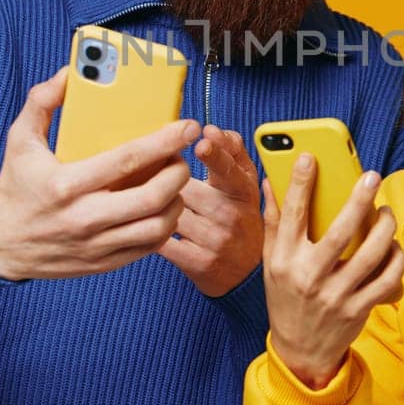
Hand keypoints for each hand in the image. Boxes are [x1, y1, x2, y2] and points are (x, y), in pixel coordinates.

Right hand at [0, 68, 199, 280]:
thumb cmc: (15, 188)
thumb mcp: (19, 141)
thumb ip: (41, 103)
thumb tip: (68, 74)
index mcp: (66, 184)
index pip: (129, 159)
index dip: (165, 140)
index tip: (186, 126)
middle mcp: (84, 218)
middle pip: (153, 196)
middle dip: (178, 172)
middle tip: (179, 157)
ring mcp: (96, 244)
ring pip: (157, 226)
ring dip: (176, 201)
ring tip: (174, 183)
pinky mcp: (103, 263)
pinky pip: (148, 247)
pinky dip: (164, 226)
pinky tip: (162, 208)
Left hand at [157, 125, 263, 296]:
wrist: (248, 274)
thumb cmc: (241, 220)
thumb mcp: (246, 185)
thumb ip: (234, 153)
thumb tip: (216, 130)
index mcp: (243, 192)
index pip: (229, 169)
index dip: (215, 154)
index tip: (202, 141)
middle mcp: (232, 215)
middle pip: (187, 189)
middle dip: (173, 187)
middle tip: (173, 191)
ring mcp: (216, 241)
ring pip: (172, 213)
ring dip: (163, 210)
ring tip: (167, 211)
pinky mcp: (199, 263)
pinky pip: (164, 241)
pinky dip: (155, 234)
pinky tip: (157, 230)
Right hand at [260, 153, 403, 388]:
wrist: (300, 352)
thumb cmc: (286, 298)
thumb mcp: (272, 263)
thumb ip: (274, 223)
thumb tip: (272, 182)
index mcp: (285, 261)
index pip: (291, 215)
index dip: (300, 184)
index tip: (309, 157)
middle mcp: (309, 277)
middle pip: (340, 232)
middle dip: (359, 200)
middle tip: (372, 177)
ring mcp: (336, 295)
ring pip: (371, 254)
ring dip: (385, 228)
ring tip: (387, 212)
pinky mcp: (358, 309)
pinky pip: (387, 279)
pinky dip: (397, 259)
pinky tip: (394, 246)